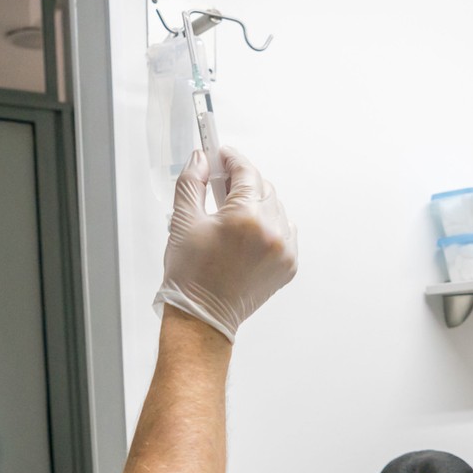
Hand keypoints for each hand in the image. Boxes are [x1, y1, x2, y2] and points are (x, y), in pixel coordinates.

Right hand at [155, 147, 298, 341]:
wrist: (203, 317)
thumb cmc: (191, 275)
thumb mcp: (183, 221)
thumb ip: (192, 182)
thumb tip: (201, 159)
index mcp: (245, 217)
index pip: (246, 171)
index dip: (231, 159)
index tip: (221, 155)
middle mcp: (271, 231)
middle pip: (263, 187)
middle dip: (242, 182)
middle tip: (220, 186)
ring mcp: (284, 250)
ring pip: (276, 208)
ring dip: (257, 204)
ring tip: (232, 215)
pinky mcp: (289, 265)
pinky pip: (285, 231)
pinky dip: (270, 226)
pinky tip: (249, 234)